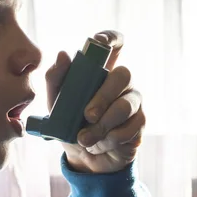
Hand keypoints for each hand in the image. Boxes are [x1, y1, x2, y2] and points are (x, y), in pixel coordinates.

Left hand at [45, 30, 144, 173]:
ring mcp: (133, 100)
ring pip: (125, 105)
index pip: (114, 44)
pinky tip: (99, 145)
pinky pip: (129, 128)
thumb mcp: (56, 104)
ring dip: (102, 126)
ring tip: (84, 139)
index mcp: (100, 70)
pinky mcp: (140, 122)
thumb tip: (63, 54)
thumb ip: (56, 79)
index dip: (111, 38)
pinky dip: (109, 140)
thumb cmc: (69, 124)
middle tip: (86, 115)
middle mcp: (121, 80)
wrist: (82, 158)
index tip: (99, 41)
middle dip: (103, 97)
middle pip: (124, 74)